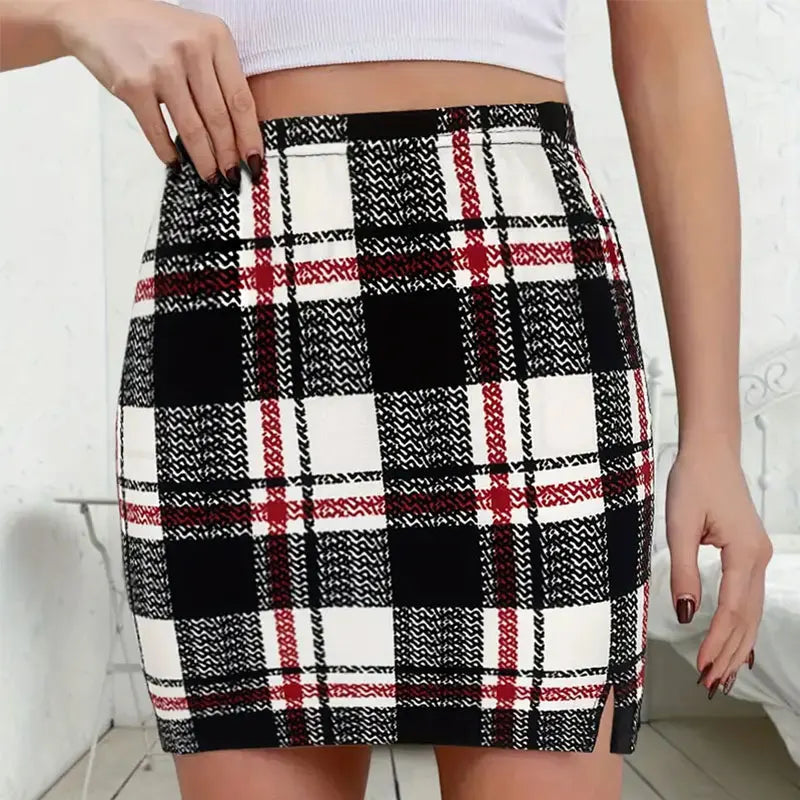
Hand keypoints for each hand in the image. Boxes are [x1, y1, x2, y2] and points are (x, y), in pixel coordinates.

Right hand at [53, 0, 262, 186]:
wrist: (95, 10)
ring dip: (204, 161)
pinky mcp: (133, 85)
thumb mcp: (196, 37)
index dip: (250, 137)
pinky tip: (175, 161)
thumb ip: (218, 74)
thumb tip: (238, 132)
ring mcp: (161, 68)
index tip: (255, 161)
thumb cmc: (151, 30)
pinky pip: (158, 131)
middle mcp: (191, 50)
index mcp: (215, 37)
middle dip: (228, 155)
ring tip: (210, 176)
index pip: (241, 100)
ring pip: (193, 130)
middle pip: (219, 119)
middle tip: (232, 175)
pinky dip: (168, 152)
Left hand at [665, 442, 771, 697]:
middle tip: (712, 684)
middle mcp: (759, 559)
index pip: (732, 611)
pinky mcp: (750, 552)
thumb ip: (684, 571)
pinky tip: (740, 643)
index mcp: (744, 554)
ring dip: (738, 644)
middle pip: (748, 619)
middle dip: (730, 653)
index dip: (717, 641)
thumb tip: (686, 613)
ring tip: (724, 674)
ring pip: (751, 611)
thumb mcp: (679, 526)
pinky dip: (744, 624)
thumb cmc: (694, 482)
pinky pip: (750, 597)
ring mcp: (758, 556)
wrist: (711, 453)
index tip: (702, 667)